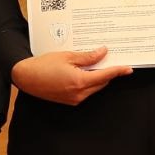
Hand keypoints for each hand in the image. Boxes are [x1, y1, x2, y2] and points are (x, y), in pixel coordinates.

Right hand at [10, 47, 131, 105]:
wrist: (26, 77)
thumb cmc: (43, 65)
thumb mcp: (67, 56)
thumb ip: (87, 57)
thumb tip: (103, 53)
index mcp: (80, 81)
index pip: (105, 76)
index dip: (118, 71)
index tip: (128, 68)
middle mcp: (79, 94)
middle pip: (101, 83)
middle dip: (107, 72)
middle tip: (111, 60)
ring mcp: (74, 99)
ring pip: (93, 88)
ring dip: (97, 77)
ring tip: (95, 63)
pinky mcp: (69, 101)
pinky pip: (85, 92)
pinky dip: (88, 82)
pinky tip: (84, 71)